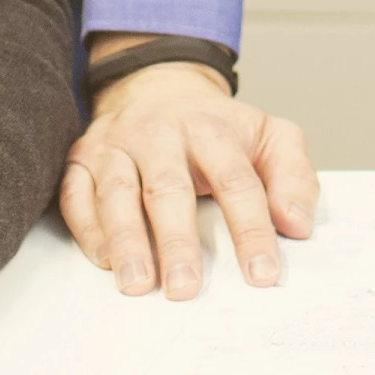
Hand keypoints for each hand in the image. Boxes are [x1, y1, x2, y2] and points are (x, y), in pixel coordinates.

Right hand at [59, 51, 316, 296]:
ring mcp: (118, 145)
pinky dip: (88, 229)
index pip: (236, 180)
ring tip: (138, 284)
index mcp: (212, 128)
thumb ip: (294, 175)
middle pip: (169, 189)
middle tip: (185, 288)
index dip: (250, 229)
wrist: (158, 86)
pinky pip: (76, 195)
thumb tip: (297, 225)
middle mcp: (161, 134)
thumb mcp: (270, 134)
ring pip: (118, 193)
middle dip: (176, 241)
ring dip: (126, 240)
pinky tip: (105, 260)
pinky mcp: (83, 158)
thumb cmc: (217, 127)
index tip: (262, 274)